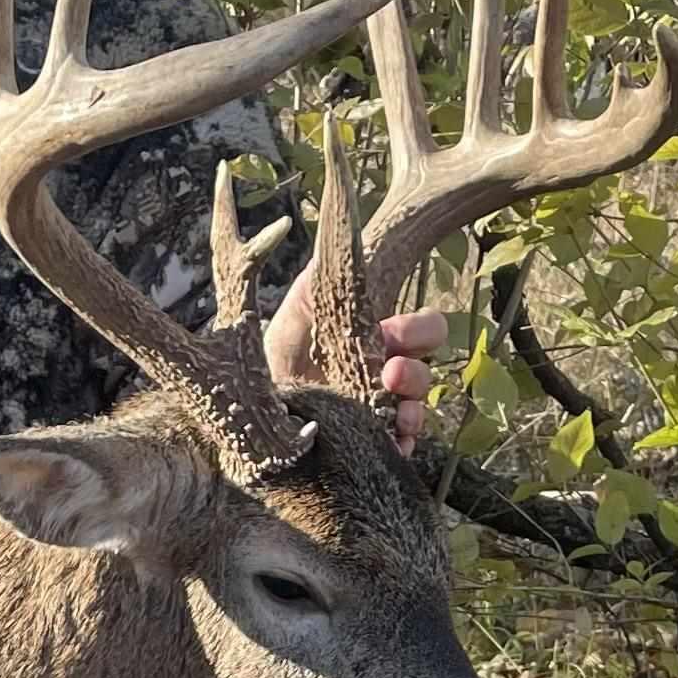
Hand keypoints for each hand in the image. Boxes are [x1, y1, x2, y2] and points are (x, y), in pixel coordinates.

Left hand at [263, 258, 446, 457]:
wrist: (252, 397)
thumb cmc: (283, 346)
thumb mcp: (301, 305)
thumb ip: (325, 275)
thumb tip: (342, 227)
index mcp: (381, 339)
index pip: (425, 331)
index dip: (418, 331)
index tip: (390, 332)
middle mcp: (387, 375)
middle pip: (424, 374)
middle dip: (413, 374)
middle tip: (390, 375)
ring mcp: (381, 412)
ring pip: (415, 414)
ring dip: (411, 415)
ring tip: (396, 420)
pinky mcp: (370, 445)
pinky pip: (398, 450)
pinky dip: (399, 449)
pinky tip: (391, 447)